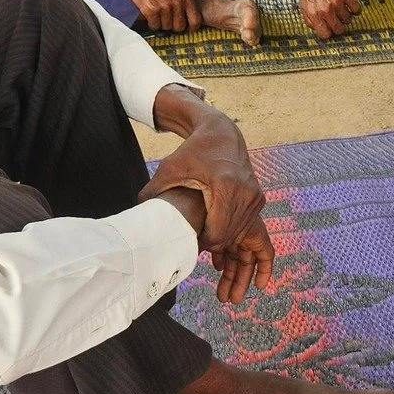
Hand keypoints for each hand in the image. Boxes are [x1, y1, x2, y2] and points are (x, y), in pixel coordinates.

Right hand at [84, 0, 218, 33]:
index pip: (195, 20)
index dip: (192, 27)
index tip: (187, 27)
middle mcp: (177, 2)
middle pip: (180, 27)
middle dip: (174, 25)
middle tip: (168, 17)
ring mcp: (164, 6)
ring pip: (166, 27)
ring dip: (162, 24)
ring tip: (159, 13)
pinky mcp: (151, 10)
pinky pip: (154, 25)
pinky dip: (152, 23)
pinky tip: (150, 14)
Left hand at [144, 87, 271, 302]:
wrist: (221, 134)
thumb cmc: (193, 151)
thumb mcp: (170, 168)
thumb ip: (154, 191)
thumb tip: (136, 211)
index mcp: (226, 187)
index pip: (218, 233)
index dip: (202, 246)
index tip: (188, 250)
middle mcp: (246, 193)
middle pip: (230, 237)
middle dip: (215, 252)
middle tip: (197, 259)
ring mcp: (255, 196)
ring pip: (239, 235)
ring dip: (226, 248)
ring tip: (212, 259)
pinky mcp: (257, 198)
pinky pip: (245, 226)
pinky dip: (233, 237)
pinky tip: (219, 245)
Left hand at [295, 0, 360, 38]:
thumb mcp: (303, 5)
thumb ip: (310, 19)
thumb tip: (318, 29)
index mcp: (314, 14)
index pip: (325, 35)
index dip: (329, 32)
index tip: (330, 28)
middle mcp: (325, 10)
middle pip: (339, 29)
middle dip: (339, 26)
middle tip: (338, 20)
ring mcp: (337, 2)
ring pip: (348, 20)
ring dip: (346, 17)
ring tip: (342, 10)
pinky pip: (356, 9)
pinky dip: (355, 9)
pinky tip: (350, 5)